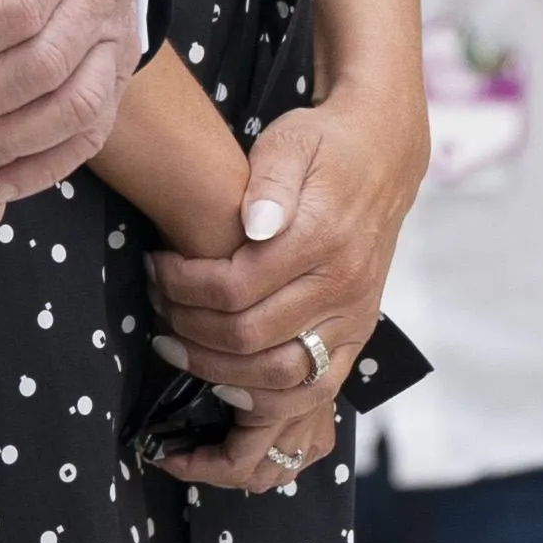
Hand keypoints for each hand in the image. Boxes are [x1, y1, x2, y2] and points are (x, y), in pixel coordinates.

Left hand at [147, 79, 418, 491]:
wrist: (385, 157)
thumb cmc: (325, 146)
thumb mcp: (292, 141)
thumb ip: (270, 180)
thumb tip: (251, 223)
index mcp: (322, 236)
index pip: (236, 286)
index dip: (183, 286)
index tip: (157, 268)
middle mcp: (344, 285)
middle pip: (250, 336)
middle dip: (189, 329)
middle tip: (158, 308)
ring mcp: (355, 317)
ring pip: (280, 376)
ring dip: (217, 371)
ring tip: (177, 346)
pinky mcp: (357, 336)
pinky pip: (314, 391)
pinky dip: (266, 401)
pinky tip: (225, 386)